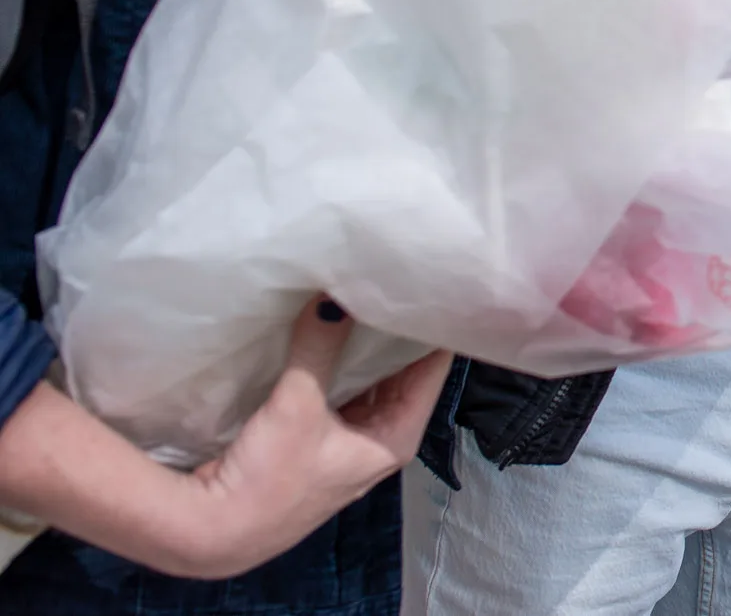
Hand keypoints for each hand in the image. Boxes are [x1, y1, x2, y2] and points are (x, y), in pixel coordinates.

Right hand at [0, 299, 448, 580]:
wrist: (210, 533)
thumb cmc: (268, 478)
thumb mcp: (298, 404)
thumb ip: (320, 345)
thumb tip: (334, 295)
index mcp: (395, 440)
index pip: (431, 374)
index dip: (433, 332)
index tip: (432, 290)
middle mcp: (377, 444)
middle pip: (400, 378)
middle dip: (395, 337)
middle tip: (395, 285)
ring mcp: (344, 446)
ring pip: (365, 385)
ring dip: (361, 351)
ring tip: (364, 297)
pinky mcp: (312, 445)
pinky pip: (335, 394)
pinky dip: (334, 367)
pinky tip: (328, 334)